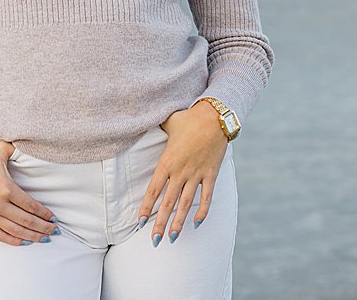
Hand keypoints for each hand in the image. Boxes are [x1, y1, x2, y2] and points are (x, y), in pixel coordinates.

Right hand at [0, 138, 57, 245]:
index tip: (55, 219)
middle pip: (26, 221)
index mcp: (6, 188)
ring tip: (44, 239)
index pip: (31, 206)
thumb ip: (19, 149)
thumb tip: (36, 144)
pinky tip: (25, 242)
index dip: (45, 214)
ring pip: (14, 231)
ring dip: (31, 236)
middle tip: (55, 231)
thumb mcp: (1, 149)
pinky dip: (13, 240)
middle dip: (43, 228)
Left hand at [138, 101, 227, 246]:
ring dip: (179, 222)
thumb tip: (143, 122)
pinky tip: (197, 223)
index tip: (140, 222)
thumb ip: (157, 128)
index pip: (153, 190)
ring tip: (172, 238)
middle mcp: (181, 171)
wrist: (216, 116)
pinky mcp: (211, 174)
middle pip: (168, 203)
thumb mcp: (168, 123)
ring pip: (186, 204)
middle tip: (154, 241)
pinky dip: (203, 211)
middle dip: (160, 224)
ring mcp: (197, 174)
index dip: (146, 208)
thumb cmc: (190, 118)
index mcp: (167, 162)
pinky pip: (207, 196)